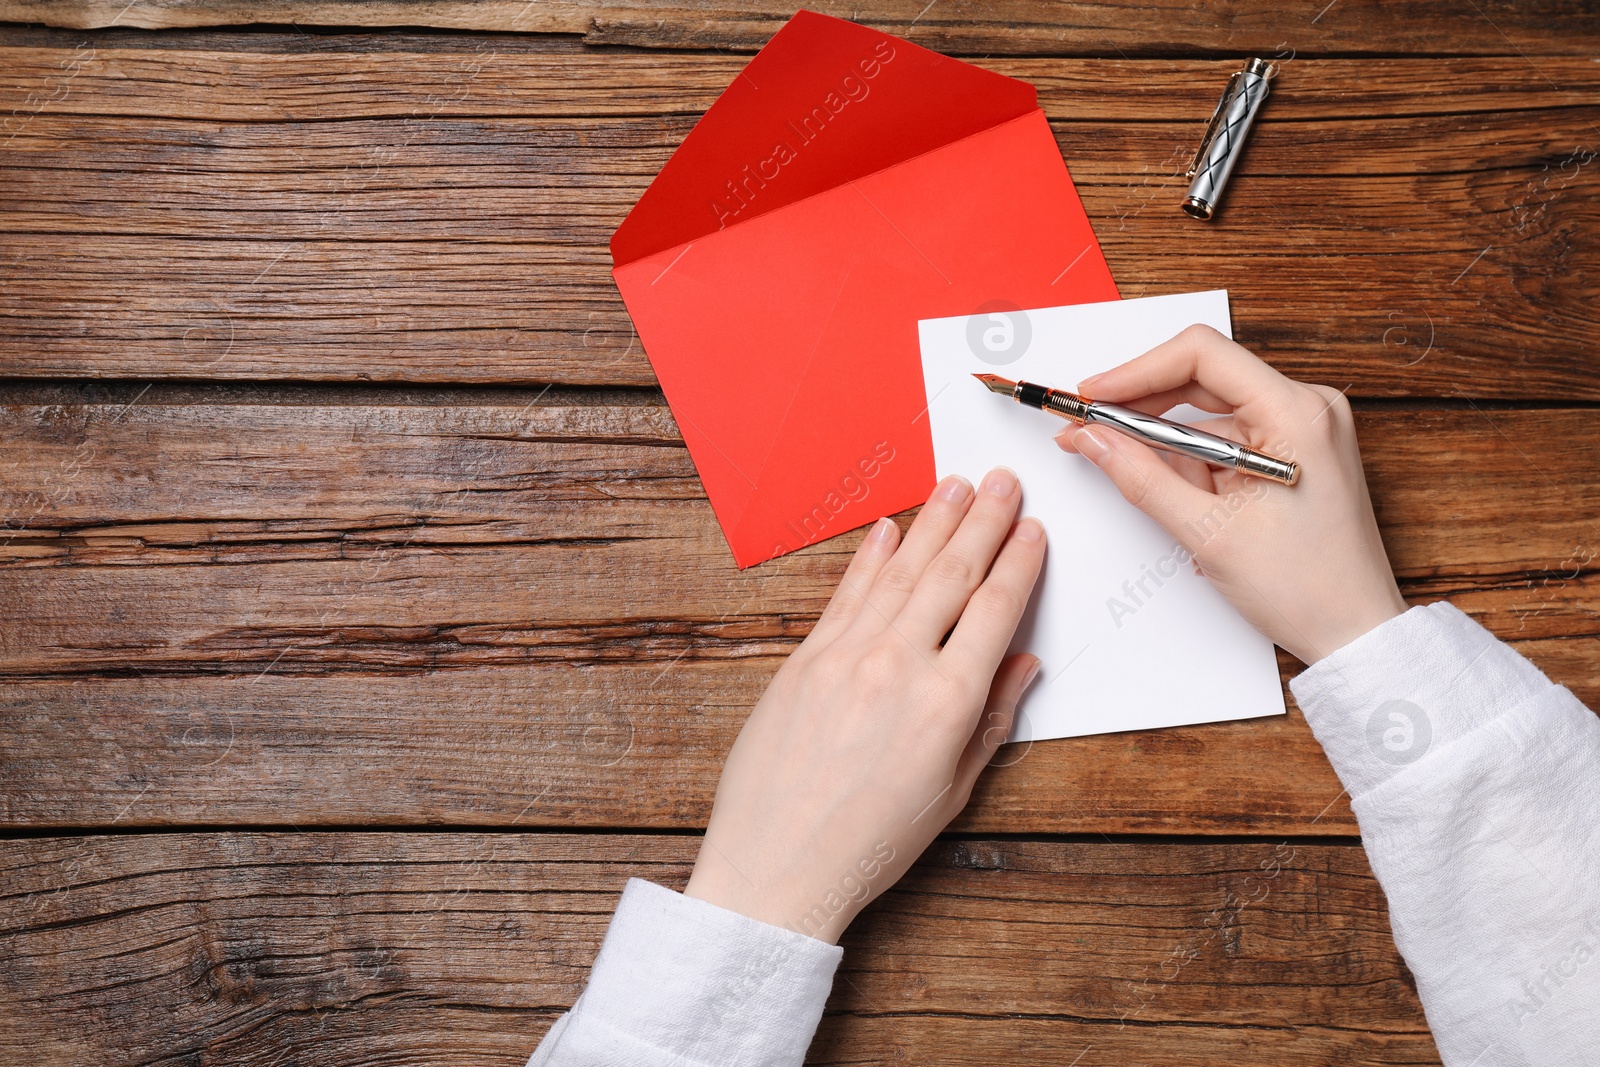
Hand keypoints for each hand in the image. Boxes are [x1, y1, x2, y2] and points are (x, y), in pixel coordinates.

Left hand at [685, 469, 1045, 942]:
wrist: (778, 865)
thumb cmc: (868, 843)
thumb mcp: (951, 792)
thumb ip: (991, 720)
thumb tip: (1023, 666)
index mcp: (947, 702)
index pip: (995, 610)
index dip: (1018, 562)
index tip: (1032, 528)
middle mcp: (898, 666)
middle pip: (951, 575)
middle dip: (982, 521)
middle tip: (1002, 479)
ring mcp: (846, 657)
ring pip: (899, 573)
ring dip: (932, 523)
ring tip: (955, 486)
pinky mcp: (804, 660)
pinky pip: (844, 594)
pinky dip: (869, 557)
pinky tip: (889, 529)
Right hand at [1058, 324, 1407, 664]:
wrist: (1354, 631)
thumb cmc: (1307, 588)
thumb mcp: (1207, 532)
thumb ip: (1141, 477)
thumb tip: (1092, 438)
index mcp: (1296, 414)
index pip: (1202, 355)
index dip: (1136, 371)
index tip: (1093, 396)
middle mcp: (1306, 409)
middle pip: (1202, 380)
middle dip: (1143, 410)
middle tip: (1091, 432)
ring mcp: (1303, 431)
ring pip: (1210, 417)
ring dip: (1172, 451)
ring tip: (1172, 505)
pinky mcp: (1293, 453)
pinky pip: (1227, 441)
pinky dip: (1197, 468)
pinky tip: (1196, 508)